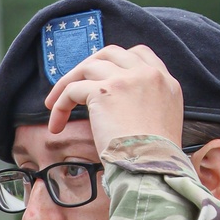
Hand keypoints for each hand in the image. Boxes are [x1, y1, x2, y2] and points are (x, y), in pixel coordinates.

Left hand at [43, 43, 183, 157]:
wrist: (152, 167)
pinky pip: (72, 90)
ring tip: (54, 105)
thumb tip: (122, 110)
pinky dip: (60, 105)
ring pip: (88, 67)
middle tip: (73, 85)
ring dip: (67, 83)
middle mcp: (148, 74)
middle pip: (111, 52)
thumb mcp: (163, 124)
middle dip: (88, 65)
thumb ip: (148, 106)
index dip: (116, 62)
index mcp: (165, 81)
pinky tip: (56, 125)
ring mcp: (126, 79)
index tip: (102, 77)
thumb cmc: (155, 159)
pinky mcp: (104, 90)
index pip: (140, 54)